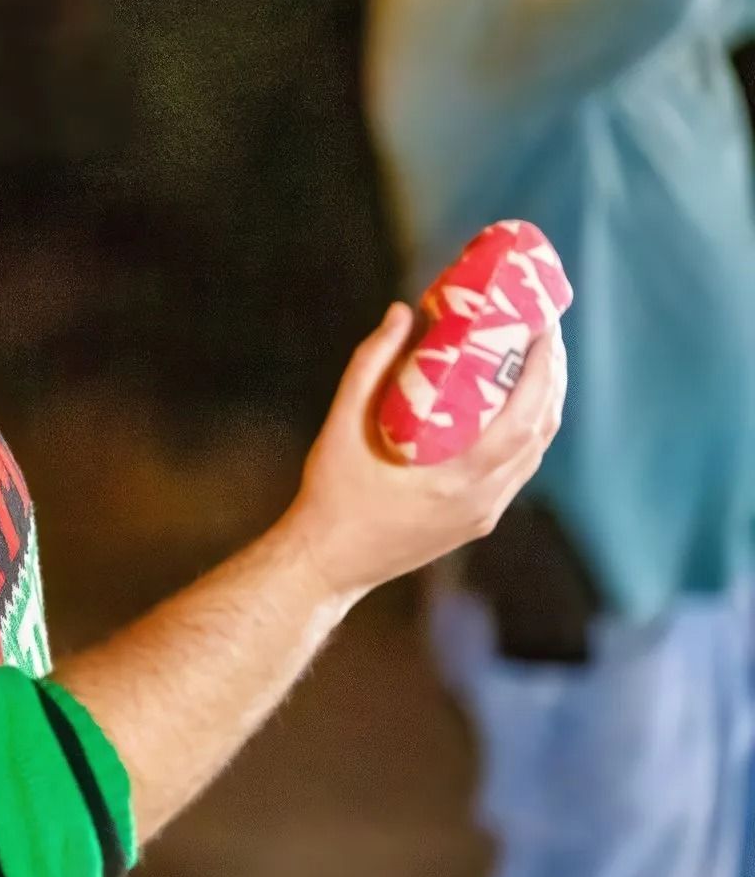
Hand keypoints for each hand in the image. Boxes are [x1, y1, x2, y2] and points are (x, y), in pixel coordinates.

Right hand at [274, 302, 566, 601]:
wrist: (326, 562)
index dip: (542, 370)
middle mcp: (482, 500)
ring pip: (534, 452)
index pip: (523, 419)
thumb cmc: (331, 496)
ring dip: (543, 403)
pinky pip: (516, 469)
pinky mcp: (476, 521)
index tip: (541, 327)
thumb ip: (369, 366)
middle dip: (551, 377)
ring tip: (535, 360)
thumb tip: (401, 314)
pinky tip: (513, 405)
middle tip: (542, 332)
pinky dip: (525, 430)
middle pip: (541, 432)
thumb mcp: (340, 425)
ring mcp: (483, 514)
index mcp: (456, 479)